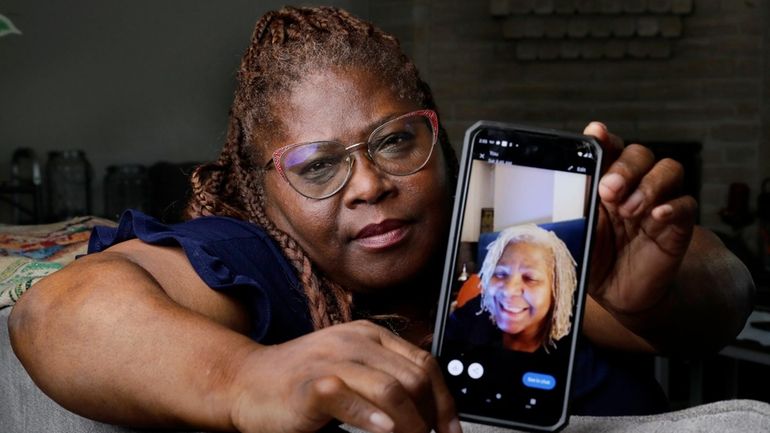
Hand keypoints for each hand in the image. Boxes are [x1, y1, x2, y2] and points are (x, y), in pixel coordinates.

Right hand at [228, 320, 459, 432]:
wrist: (246, 381)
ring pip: (390, 389)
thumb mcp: (351, 368)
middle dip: (431, 417)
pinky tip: (383, 431)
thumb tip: (430, 406)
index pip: (424, 363)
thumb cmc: (300, 380)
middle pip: (413, 378)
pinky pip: (347, 398)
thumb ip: (385, 376)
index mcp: (369, 335)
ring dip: (410, 424)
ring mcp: (331, 360)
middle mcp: (354, 342)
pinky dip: (370, 418)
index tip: (451, 429)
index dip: (444, 400)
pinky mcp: (310, 385)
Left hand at [584, 122, 697, 314]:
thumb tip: (549, 204)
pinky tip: (656, 216)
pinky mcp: (678, 224)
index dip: (605, 138)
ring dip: (649, 184)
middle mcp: (633, 186)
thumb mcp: (574, 237)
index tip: (597, 133)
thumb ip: (568, 216)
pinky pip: (686, 203)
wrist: (619, 294)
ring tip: (630, 210)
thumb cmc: (594, 259)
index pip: (609, 149)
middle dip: (625, 167)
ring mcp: (658, 202)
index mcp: (604, 183)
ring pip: (669, 169)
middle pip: (640, 154)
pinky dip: (672, 206)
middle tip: (609, 189)